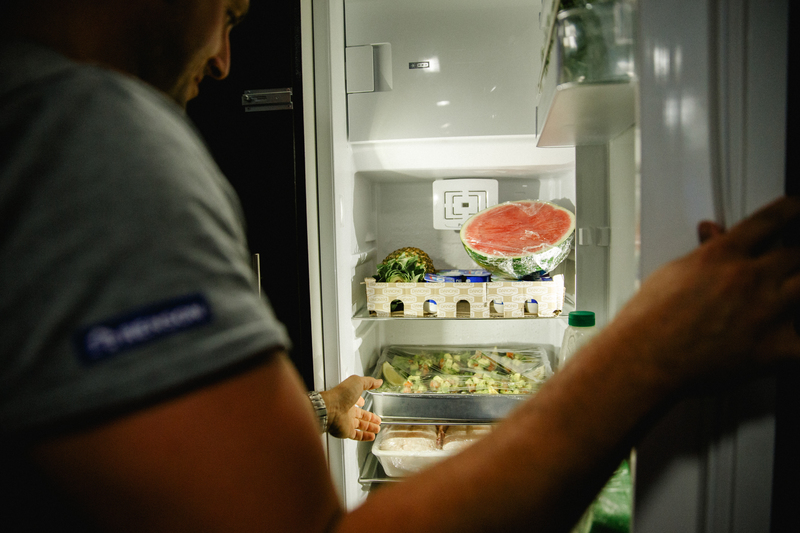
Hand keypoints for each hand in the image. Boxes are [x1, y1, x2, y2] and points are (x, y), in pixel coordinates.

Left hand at [319, 375, 382, 440]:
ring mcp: (346, 422)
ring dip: (369, 427)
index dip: (361, 402)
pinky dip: (365, 437)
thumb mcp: (357, 382)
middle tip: (378, 420)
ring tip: (377, 429)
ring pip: (360, 426)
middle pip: (361, 415)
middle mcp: (347, 410)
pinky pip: (357, 435)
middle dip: (370, 418)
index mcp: (349, 399)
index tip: (365, 403)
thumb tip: (378, 381)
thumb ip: (369, 382)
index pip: (357, 401)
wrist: (330, 408)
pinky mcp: (346, 431)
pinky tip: (371, 437)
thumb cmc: (341, 394)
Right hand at [603, 196, 799, 390]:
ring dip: (797, 292)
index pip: (771, 220)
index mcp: (722, 255)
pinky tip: (789, 341)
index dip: (792, 210)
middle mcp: (749, 279)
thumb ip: (702, 253)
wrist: (643, 360)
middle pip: (797, 254)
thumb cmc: (647, 323)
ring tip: (786, 296)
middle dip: (796, 257)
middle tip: (792, 262)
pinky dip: (797, 342)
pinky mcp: (775, 349)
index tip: (797, 209)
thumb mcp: (671, 273)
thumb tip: (712, 238)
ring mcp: (766, 312)